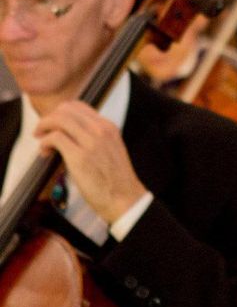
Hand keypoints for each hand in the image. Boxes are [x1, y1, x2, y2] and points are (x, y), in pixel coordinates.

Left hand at [35, 101, 145, 225]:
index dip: (60, 113)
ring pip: (58, 119)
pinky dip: (45, 142)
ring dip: (44, 127)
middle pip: (65, 109)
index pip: (78, 106)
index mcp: (108, 127)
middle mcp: (100, 130)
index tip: (54, 124)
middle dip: (49, 118)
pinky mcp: (79, 157)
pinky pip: (54, 138)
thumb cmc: (116, 181)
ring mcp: (90, 142)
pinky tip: (45, 152)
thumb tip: (71, 135)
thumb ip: (95, 138)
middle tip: (42, 131)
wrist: (125, 199)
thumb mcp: (111, 149)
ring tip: (41, 140)